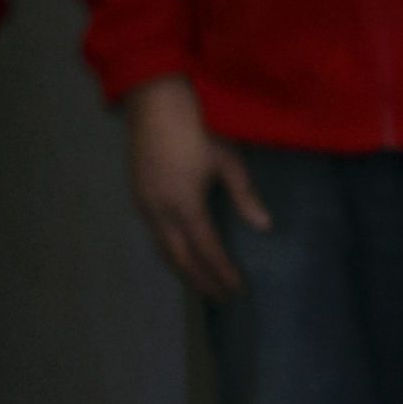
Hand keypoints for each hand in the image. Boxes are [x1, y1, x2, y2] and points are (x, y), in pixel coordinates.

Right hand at [121, 78, 270, 298]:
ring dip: (184, 270)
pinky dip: (171, 253)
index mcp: (184, 205)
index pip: (206, 249)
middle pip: (180, 258)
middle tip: (222, 298)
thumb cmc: (198, 128)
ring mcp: (144, 205)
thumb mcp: (228, 161)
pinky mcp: (138, 196)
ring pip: (163, 249)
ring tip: (204, 285)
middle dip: (201, 280)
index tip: (237, 289)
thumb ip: (245, 195)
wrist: (155, 105)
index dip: (222, 272)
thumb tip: (264, 226)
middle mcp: (158, 211)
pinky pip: (155, 235)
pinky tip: (183, 256)